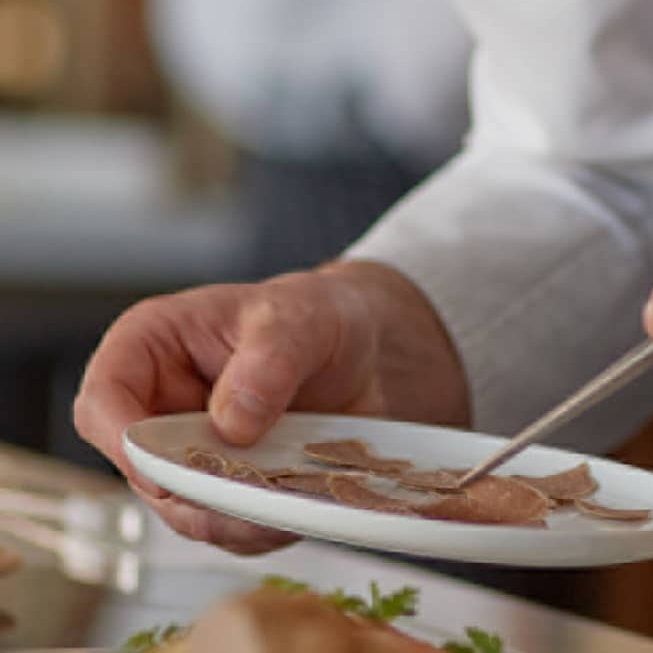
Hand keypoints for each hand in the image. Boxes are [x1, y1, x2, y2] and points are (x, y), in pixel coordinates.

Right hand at [74, 261, 468, 553]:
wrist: (357, 347)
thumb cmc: (314, 315)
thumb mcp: (301, 318)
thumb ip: (270, 361)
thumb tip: (232, 422)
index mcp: (150, 348)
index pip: (102, 402)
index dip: (126, 442)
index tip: (174, 464)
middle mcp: (157, 409)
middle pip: (143, 475)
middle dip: (196, 492)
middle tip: (252, 490)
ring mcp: (186, 457)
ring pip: (185, 513)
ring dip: (235, 517)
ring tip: (288, 498)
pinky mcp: (221, 490)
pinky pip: (229, 529)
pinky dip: (263, 527)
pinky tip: (301, 504)